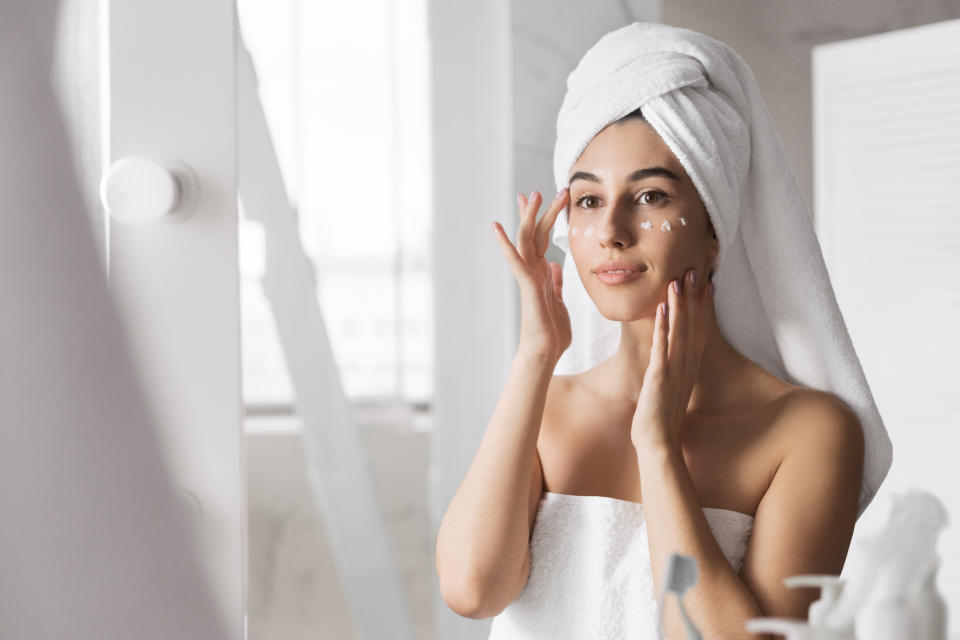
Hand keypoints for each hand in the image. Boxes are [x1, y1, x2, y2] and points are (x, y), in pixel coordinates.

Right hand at [491, 188, 571, 363]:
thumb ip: (555, 282)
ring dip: (530, 217)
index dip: (540, 219)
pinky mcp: (526, 285)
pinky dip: (506, 243)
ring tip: (535, 195)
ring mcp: (527, 276)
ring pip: (526, 240)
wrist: (545, 352)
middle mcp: (531, 271)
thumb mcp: (559, 301)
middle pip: (533, 234)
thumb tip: (554, 267)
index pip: (539, 240)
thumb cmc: (552, 332)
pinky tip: (497, 226)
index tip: (542, 199)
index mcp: (540, 273)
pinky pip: (515, 260)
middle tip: (539, 189)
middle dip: (537, 211)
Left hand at [630, 269, 714, 450]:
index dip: (704, 307)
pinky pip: (662, 348)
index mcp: (689, 368)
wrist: (659, 446)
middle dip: (693, 297)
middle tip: (695, 270)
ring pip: (679, 331)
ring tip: (677, 280)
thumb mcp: (669, 391)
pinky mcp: (659, 378)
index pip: (700, 331)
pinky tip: (661, 310)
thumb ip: (672, 374)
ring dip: (679, 305)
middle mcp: (686, 366)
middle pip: (693, 326)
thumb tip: (669, 363)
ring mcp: (674, 371)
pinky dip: (662, 328)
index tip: (707, 285)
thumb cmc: (661, 421)